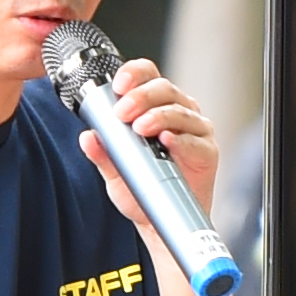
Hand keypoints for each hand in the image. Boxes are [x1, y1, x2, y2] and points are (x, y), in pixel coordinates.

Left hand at [82, 53, 220, 245]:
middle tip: (123, 113)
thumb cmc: (141, 187)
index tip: (118, 85)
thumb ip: (102, 152)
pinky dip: (181, 140)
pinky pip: (196, 140)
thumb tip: (88, 137)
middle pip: (164, 88)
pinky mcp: (207, 151)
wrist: (158, 221)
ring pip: (180, 110)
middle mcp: (178, 111)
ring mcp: (195, 130)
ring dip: (159, 116)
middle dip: (141, 97)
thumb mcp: (114, 170)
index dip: (134, 73)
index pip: (147, 75)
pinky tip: (167, 140)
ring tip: (140, 128)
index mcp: (155, 105)